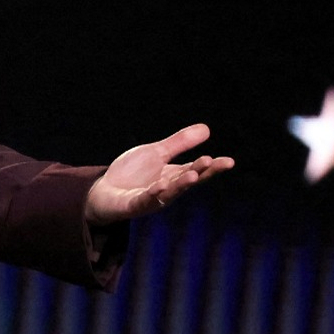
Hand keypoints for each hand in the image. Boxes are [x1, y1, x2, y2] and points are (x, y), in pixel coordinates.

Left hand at [85, 123, 233, 225]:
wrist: (104, 191)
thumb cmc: (131, 173)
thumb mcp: (156, 153)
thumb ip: (179, 143)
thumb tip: (206, 129)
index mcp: (173, 176)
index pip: (197, 170)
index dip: (213, 167)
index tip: (230, 161)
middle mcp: (166, 189)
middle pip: (186, 180)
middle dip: (198, 172)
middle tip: (210, 161)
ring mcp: (151, 199)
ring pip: (169, 192)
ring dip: (181, 184)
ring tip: (193, 174)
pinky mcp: (133, 205)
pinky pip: (144, 200)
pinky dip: (152, 194)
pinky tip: (160, 186)